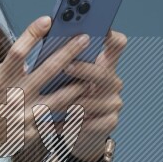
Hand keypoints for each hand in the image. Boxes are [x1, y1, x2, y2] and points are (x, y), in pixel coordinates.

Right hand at [0, 16, 101, 161]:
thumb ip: (7, 70)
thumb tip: (29, 59)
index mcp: (0, 81)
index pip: (18, 52)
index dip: (32, 33)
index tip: (47, 20)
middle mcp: (13, 98)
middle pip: (47, 71)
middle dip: (68, 53)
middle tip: (84, 39)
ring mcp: (23, 117)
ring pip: (59, 99)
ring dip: (77, 86)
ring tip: (92, 77)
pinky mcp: (30, 135)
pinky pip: (54, 122)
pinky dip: (69, 115)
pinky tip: (83, 106)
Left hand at [55, 28, 127, 157]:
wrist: (75, 133)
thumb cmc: (64, 98)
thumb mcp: (65, 78)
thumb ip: (62, 60)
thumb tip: (45, 41)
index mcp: (104, 64)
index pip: (116, 44)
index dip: (111, 36)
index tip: (100, 28)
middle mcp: (112, 81)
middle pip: (103, 72)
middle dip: (84, 69)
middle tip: (66, 67)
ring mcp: (114, 102)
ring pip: (91, 99)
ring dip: (69, 101)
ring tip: (49, 101)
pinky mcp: (110, 122)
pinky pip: (89, 121)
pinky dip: (68, 122)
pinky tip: (51, 123)